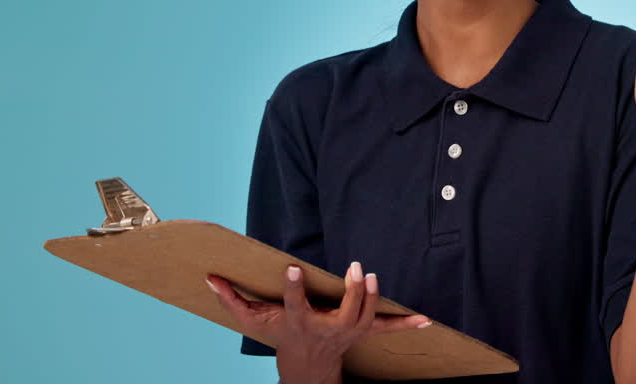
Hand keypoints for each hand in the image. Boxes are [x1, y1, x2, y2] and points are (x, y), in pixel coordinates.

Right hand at [207, 262, 431, 383]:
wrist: (306, 367)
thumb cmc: (279, 337)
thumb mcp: (253, 321)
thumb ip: (232, 299)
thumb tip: (210, 278)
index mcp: (298, 324)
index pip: (294, 306)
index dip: (293, 289)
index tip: (291, 268)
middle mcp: (326, 330)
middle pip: (342, 314)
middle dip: (350, 293)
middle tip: (354, 268)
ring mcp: (347, 333)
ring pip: (364, 318)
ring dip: (371, 298)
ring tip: (370, 275)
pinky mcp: (362, 331)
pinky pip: (386, 329)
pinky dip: (405, 324)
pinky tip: (425, 320)